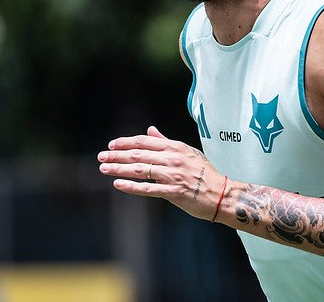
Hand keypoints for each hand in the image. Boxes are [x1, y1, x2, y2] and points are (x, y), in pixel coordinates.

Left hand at [98, 126, 226, 220]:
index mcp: (175, 147)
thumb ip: (167, 142)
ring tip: (104, 169)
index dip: (126, 142)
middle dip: (117, 155)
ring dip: (119, 168)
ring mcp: (173, 175)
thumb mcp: (188, 152)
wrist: (222, 193)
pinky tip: (118, 184)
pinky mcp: (174, 192)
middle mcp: (173, 159)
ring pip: (139, 170)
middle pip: (138, 154)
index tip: (111, 145)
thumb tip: (151, 130)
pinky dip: (131, 186)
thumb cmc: (205, 173)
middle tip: (101, 156)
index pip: (144, 141)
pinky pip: (148, 188)